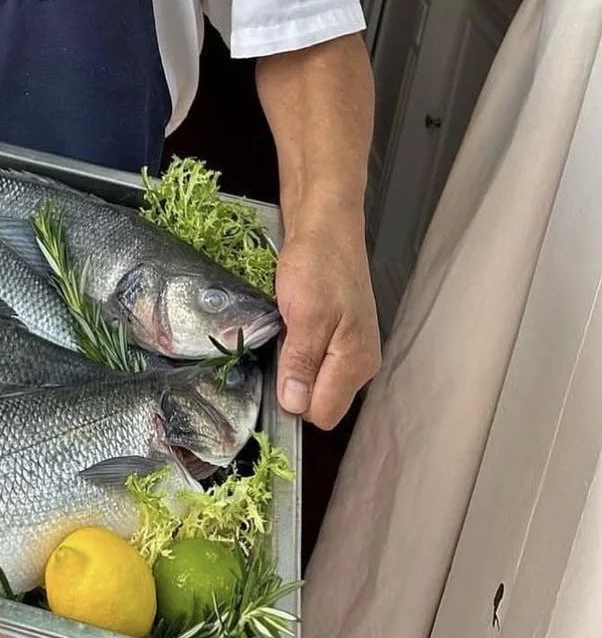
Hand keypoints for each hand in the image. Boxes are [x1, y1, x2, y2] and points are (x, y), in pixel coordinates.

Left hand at [274, 220, 379, 428]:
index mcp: (356, 363)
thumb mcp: (305, 315)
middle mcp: (359, 362)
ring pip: (315, 380)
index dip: (294, 398)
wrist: (325, 223)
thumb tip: (294, 405)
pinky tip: (292, 322)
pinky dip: (299, 347)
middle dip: (294, 381)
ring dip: (294, 362)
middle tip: (281, 341)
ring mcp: (351, 347)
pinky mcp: (339, 333)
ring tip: (286, 328)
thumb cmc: (319, 262)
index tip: (277, 367)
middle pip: (320, 401)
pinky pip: (315, 359)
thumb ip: (301, 363)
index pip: (322, 414)